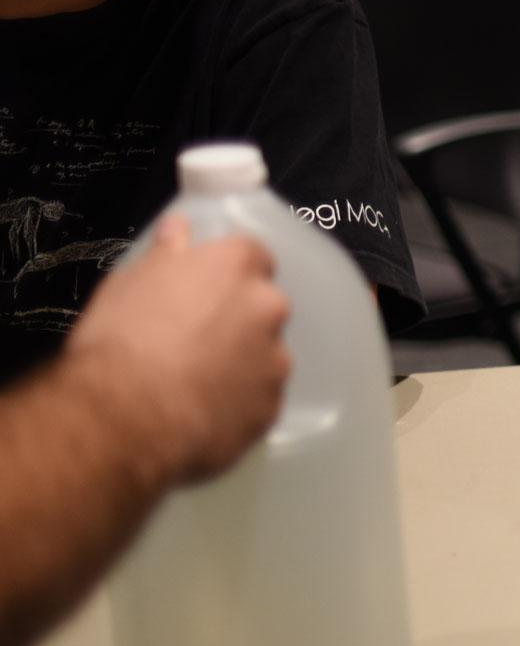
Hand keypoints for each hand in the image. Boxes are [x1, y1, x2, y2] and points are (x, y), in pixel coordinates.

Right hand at [64, 216, 291, 484]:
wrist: (121, 417)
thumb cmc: (118, 340)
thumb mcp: (127, 283)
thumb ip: (165, 254)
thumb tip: (179, 228)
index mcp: (235, 266)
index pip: (251, 256)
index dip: (226, 274)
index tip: (203, 292)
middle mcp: (268, 307)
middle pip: (261, 306)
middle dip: (235, 320)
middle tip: (191, 341)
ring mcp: (275, 360)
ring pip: (263, 354)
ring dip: (240, 363)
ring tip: (193, 384)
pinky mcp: (271, 406)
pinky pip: (258, 398)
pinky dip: (238, 403)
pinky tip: (202, 413)